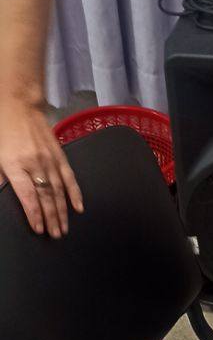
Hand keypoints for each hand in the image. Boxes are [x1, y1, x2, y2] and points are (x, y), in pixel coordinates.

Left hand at [0, 97, 82, 235]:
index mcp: (15, 165)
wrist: (18, 105)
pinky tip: (78, 207)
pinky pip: (69, 177)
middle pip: (46, 196)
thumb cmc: (2, 130)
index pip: (28, 196)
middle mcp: (35, 163)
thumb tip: (3, 193)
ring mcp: (49, 159)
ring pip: (58, 190)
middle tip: (55, 235)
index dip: (35, 214)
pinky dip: (74, 193)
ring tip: (64, 228)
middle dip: (51, 218)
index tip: (39, 228)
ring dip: (62, 211)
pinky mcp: (59, 155)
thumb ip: (0, 177)